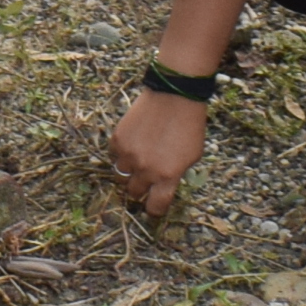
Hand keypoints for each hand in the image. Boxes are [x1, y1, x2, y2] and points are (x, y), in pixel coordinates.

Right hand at [109, 86, 210, 215]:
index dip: (154, 209)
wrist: (174, 96)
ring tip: (137, 160)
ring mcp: (129, 155)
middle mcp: (146, 170)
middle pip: (134, 192)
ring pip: (120, 176)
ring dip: (128, 172)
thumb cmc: (189, 126)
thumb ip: (175, 175)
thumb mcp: (192, 157)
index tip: (153, 205)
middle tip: (144, 179)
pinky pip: (114, 155)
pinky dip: (120, 153)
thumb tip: (164, 186)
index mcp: (167, 177)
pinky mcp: (118, 140)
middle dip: (140, 188)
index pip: (155, 206)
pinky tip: (132, 143)